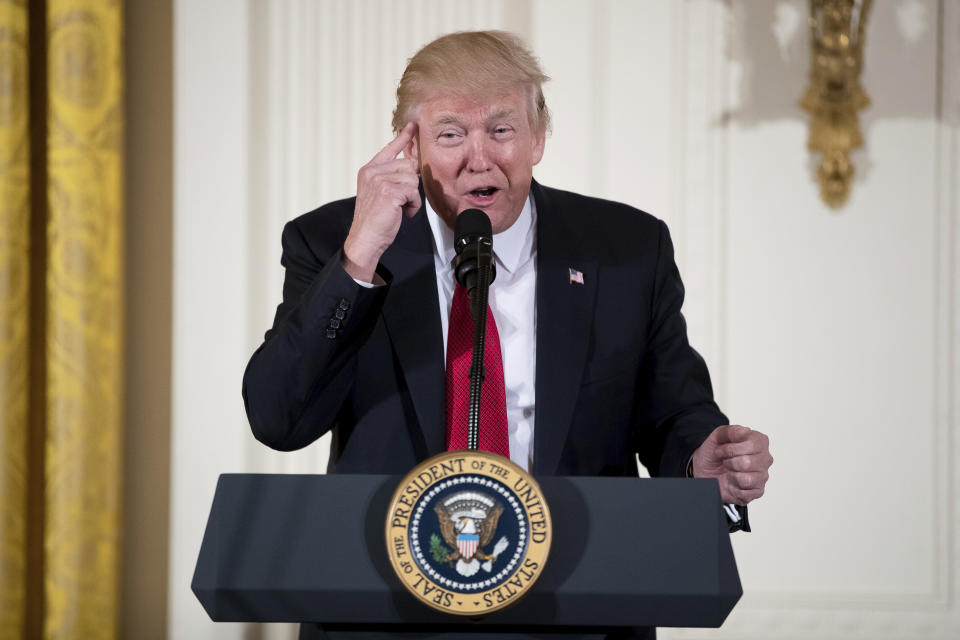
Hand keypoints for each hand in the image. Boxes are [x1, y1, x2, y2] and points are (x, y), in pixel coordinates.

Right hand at [343, 122, 421, 281]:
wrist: (365, 239)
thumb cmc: (374, 220)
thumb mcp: (380, 193)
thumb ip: (391, 177)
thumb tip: (411, 165)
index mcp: (368, 171)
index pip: (389, 150)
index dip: (402, 138)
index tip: (412, 127)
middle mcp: (372, 172)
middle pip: (408, 166)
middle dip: (410, 186)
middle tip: (401, 202)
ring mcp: (379, 180)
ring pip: (412, 179)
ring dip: (412, 197)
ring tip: (400, 208)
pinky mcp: (389, 191)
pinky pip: (413, 192)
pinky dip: (413, 205)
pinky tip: (402, 213)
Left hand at [691, 425, 772, 505]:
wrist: (704, 470)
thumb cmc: (714, 454)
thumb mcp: (717, 437)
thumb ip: (730, 431)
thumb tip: (745, 431)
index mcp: (759, 442)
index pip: (752, 445)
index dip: (731, 448)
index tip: (722, 448)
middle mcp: (765, 459)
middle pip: (748, 463)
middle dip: (729, 462)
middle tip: (725, 461)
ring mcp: (762, 476)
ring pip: (747, 479)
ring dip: (731, 475)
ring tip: (729, 471)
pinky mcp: (757, 491)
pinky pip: (746, 493)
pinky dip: (733, 488)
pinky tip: (732, 482)